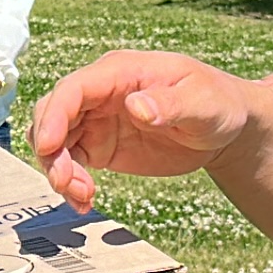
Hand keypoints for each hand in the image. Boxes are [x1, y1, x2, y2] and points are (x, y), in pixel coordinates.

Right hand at [26, 51, 271, 210]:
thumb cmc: (217, 103)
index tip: (48, 147)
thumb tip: (136, 106)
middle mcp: (101, 93)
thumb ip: (171, 104)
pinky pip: (70, 162)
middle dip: (50, 149)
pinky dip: (69, 183)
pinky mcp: (100, 145)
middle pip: (53, 114)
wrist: (224, 129)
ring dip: (58, 170)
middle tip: (67, 183)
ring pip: (55, 141)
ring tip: (82, 196)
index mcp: (121, 72)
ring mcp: (97, 119)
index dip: (53, 115)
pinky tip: (84, 201)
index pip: (74, 88)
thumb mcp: (203, 102)